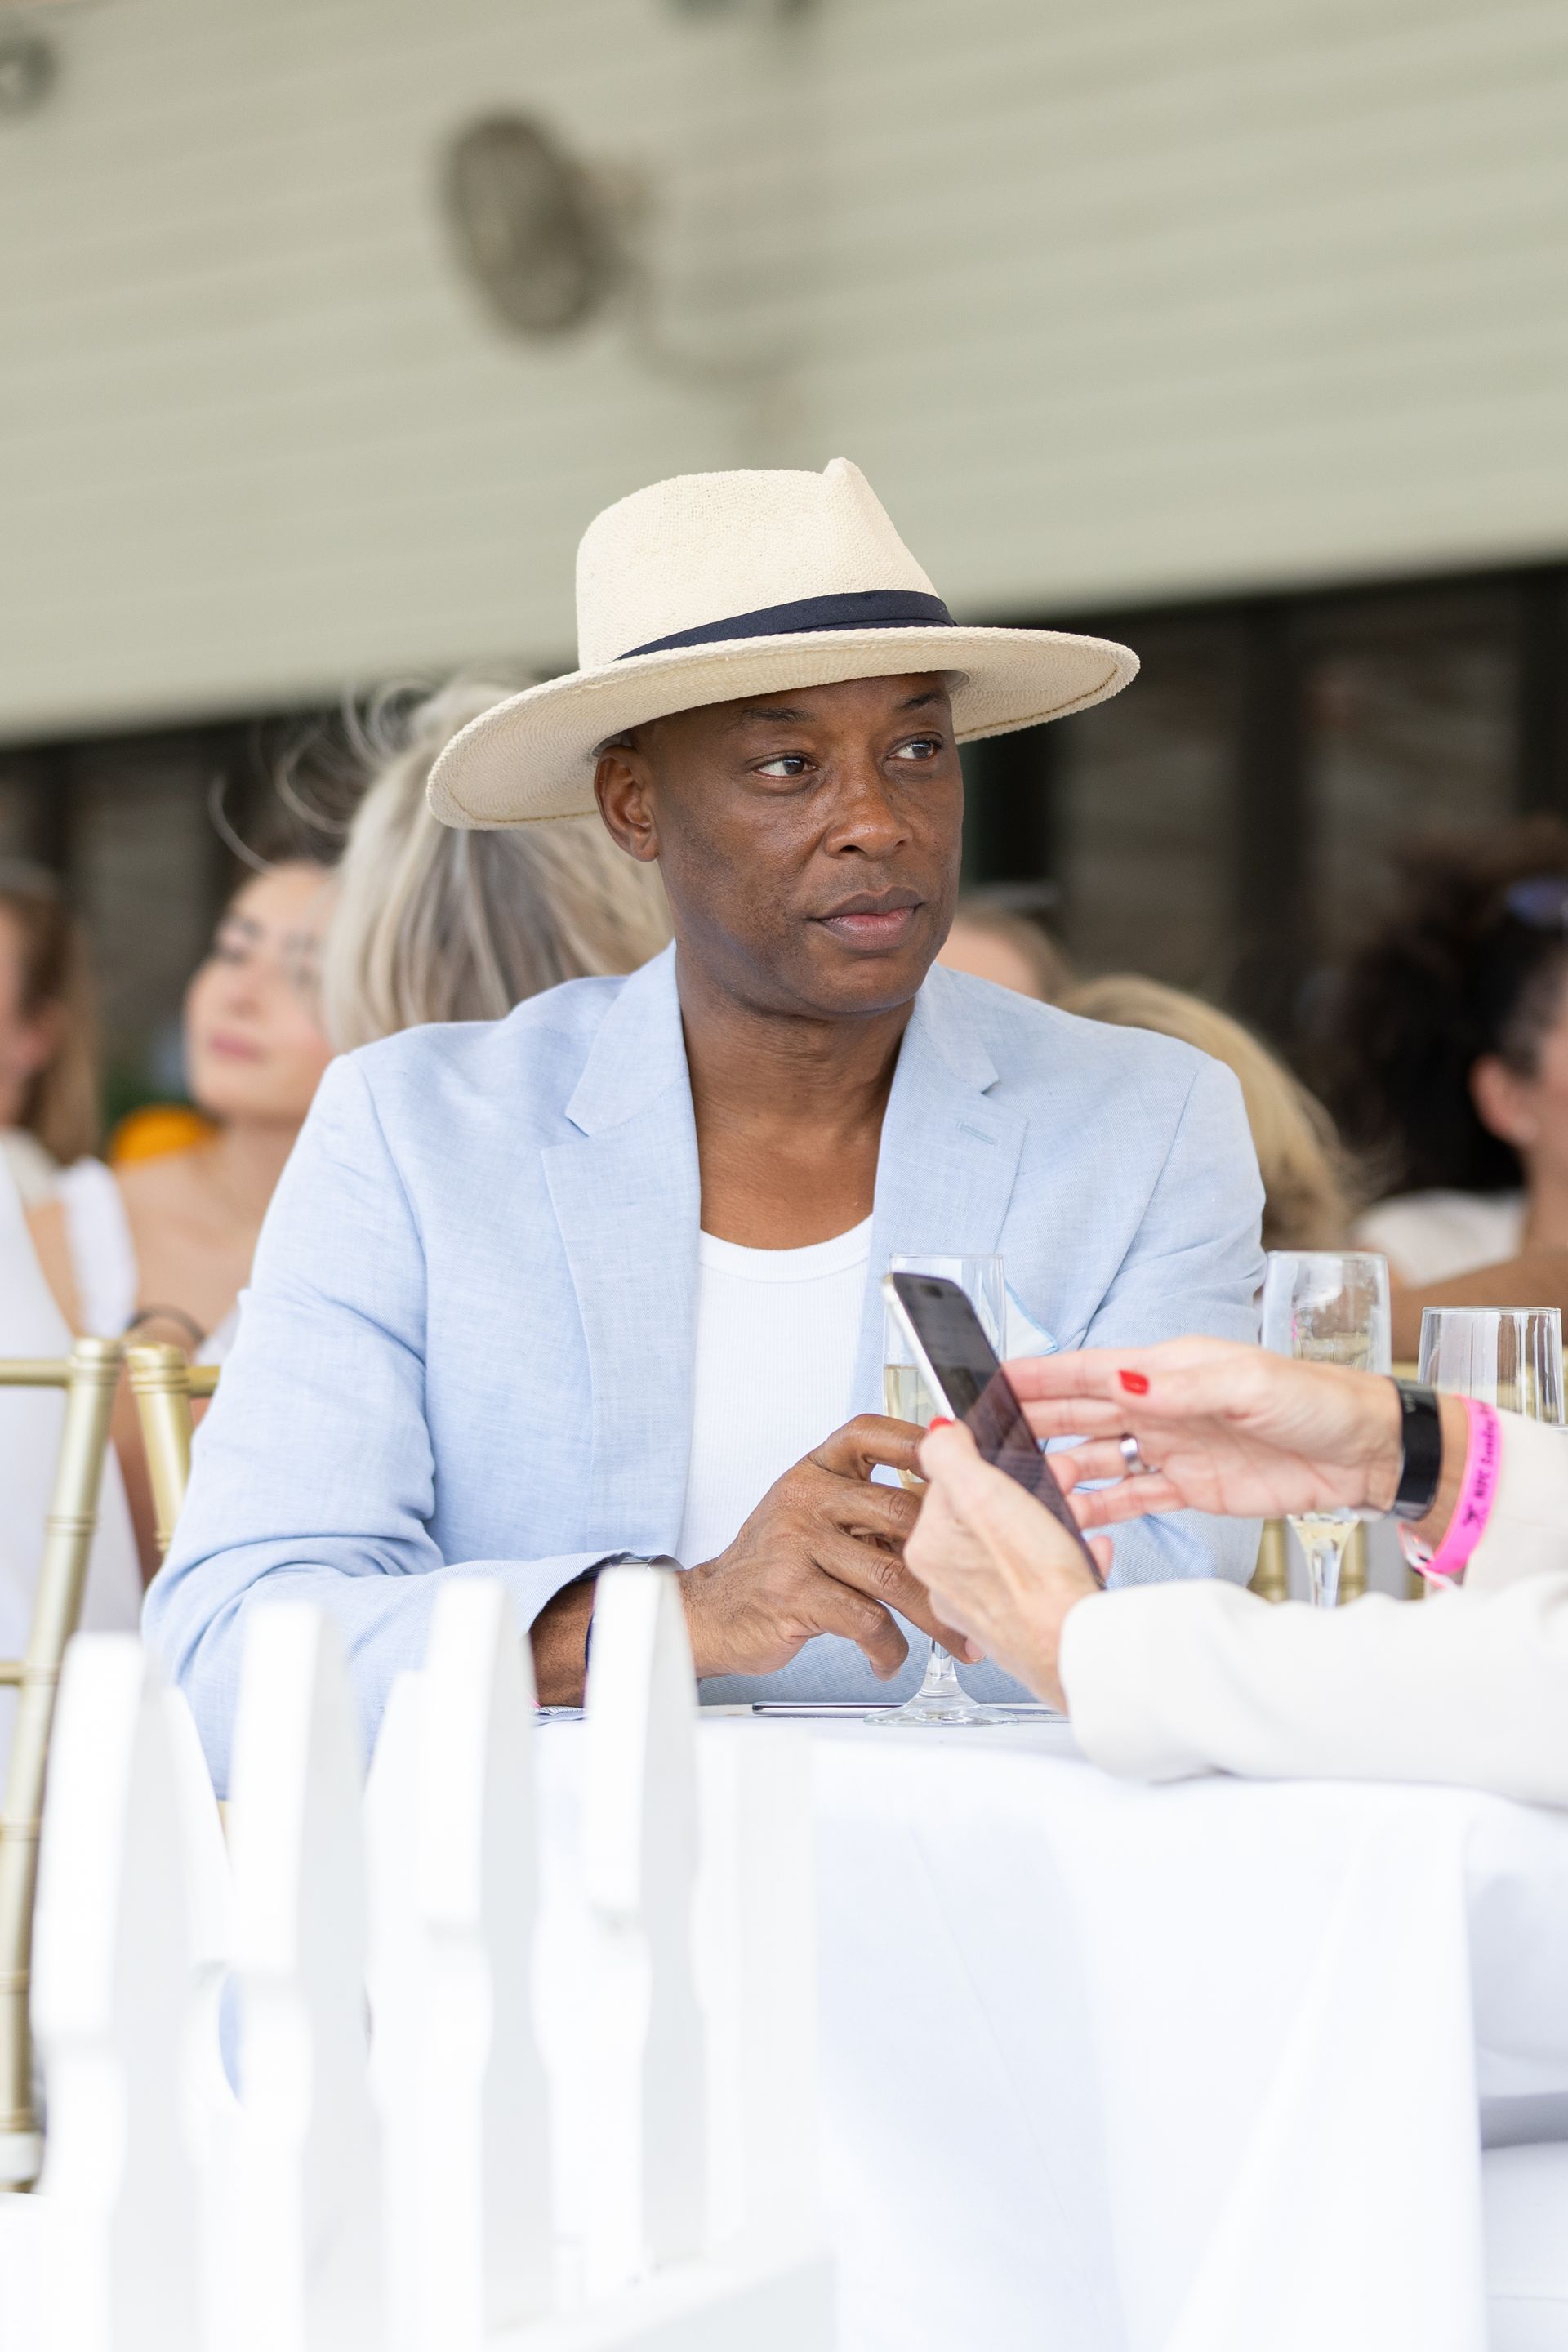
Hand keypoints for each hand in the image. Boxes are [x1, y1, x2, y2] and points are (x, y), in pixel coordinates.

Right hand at [681, 1415, 979, 1680]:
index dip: (916, 1441)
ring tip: (957, 1636)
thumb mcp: (815, 1517)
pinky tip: (889, 1657)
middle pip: (899, 1511)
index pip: (868, 1434)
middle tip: (980, 1583)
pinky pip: (865, 1619)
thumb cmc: (777, 1565)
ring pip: (891, 1575)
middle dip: (950, 1555)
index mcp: (815, 1471)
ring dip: (934, 1615)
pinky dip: (887, 1647)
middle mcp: (805, 1498)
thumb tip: (949, 1509)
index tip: (957, 1461)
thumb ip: (868, 1507)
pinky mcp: (793, 1593)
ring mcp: (797, 1544)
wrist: (713, 1610)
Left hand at [905, 1421, 1107, 1709]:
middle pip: (983, 1517)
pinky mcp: (1021, 1628)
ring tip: (1076, 1513)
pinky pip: (1041, 1581)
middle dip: (1023, 1493)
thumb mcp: (985, 1494)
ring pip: (1015, 1548)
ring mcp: (985, 1609)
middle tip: (1055, 1480)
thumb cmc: (1033, 1583)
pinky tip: (1085, 1552)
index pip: (947, 1485)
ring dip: (1048, 1523)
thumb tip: (937, 1432)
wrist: (1074, 1650)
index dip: (987, 1464)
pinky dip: (1065, 1560)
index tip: (1015, 1458)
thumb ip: (951, 1455)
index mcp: (929, 1548)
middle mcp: (948, 1583)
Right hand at [1008, 1339, 1411, 1527]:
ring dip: (1057, 1471)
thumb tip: (1123, 1385)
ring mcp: (1171, 1448)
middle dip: (1031, 1424)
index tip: (989, 1381)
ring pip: (1095, 1458)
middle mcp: (1161, 1405)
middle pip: (1080, 1415)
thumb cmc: (1315, 1403)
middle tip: (983, 1444)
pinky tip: (1066, 1523)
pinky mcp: (1188, 1488)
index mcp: (1167, 1369)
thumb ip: (1183, 1388)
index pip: (1088, 1371)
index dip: (1038, 1377)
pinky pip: (1128, 1497)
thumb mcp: (1250, 1386)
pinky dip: (1096, 1510)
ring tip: (1016, 1491)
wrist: (1366, 1455)